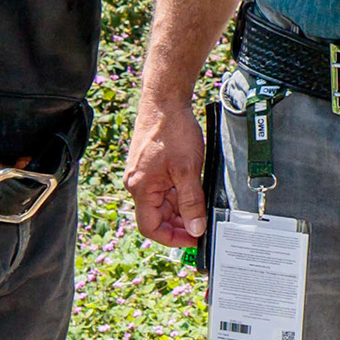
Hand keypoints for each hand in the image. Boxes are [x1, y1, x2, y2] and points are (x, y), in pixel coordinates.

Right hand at [124, 94, 208, 247]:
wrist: (165, 101)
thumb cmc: (172, 130)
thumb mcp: (188, 170)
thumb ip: (192, 202)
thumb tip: (196, 228)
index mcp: (140, 188)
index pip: (151, 227)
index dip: (172, 237)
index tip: (192, 239)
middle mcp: (138, 184)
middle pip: (157, 216)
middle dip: (179, 223)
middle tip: (202, 224)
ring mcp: (144, 176)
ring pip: (162, 203)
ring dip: (180, 208)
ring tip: (200, 206)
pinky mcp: (151, 167)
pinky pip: (164, 189)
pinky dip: (179, 194)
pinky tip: (194, 189)